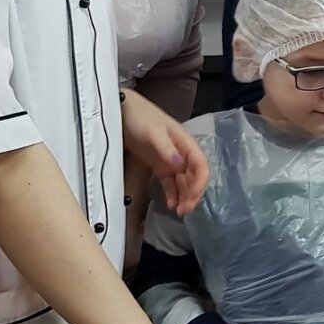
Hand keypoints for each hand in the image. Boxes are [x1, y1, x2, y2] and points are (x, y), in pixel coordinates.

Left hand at [121, 89, 207, 214]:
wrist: (122, 112)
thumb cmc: (141, 118)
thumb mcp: (154, 133)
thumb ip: (167, 149)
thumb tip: (180, 166)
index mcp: (186, 144)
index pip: (201, 165)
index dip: (200, 182)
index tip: (192, 196)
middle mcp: (182, 154)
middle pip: (195, 177)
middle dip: (193, 194)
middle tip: (184, 210)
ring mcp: (170, 161)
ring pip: (184, 182)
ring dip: (184, 197)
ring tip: (179, 212)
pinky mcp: (159, 166)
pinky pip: (170, 183)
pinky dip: (172, 194)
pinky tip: (170, 204)